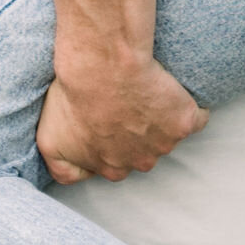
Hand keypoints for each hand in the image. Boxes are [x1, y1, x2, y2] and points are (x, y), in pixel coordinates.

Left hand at [36, 58, 206, 183]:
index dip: (111, 142)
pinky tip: (171, 91)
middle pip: (143, 150)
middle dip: (137, 132)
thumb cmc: (73, 97)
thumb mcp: (50, 140)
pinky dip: (187, 107)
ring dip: (158, 116)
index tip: (108, 121)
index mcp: (112, 168)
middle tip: (125, 102)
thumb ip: (62, 167)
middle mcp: (141, 162)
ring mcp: (165, 143)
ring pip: (166, 134)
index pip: (115, 164)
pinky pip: (195, 117)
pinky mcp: (185, 121)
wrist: (103, 65)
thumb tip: (73, 178)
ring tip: (142, 91)